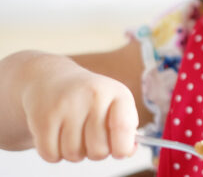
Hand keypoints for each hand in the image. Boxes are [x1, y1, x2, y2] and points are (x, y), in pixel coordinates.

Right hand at [20, 55, 138, 161]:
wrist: (50, 78)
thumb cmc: (89, 98)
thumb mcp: (114, 103)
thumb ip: (126, 128)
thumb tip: (128, 151)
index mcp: (118, 93)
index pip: (123, 128)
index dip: (122, 148)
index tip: (119, 151)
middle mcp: (94, 96)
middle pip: (98, 150)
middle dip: (95, 152)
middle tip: (90, 138)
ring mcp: (67, 105)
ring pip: (73, 154)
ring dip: (73, 152)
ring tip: (73, 133)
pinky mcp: (43, 117)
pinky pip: (50, 154)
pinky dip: (53, 153)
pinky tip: (56, 135)